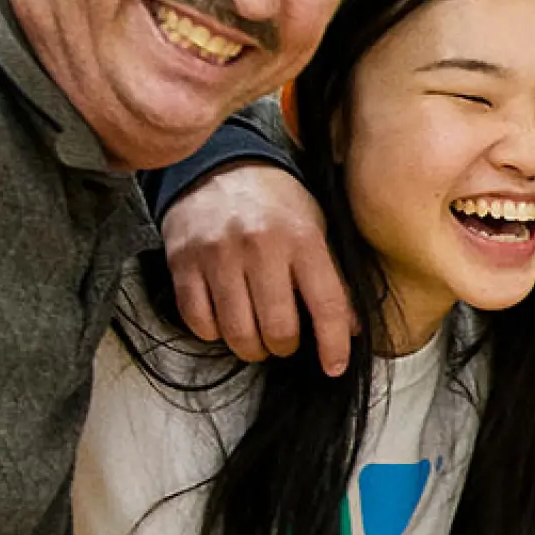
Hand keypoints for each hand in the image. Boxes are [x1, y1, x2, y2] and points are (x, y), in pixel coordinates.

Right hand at [161, 162, 351, 372]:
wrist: (219, 167)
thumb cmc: (277, 205)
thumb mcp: (317, 229)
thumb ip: (334, 278)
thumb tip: (350, 329)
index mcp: (302, 239)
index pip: (326, 305)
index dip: (333, 345)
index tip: (334, 366)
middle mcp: (260, 247)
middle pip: (278, 328)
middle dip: (285, 347)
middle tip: (285, 341)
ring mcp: (218, 255)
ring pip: (237, 332)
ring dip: (251, 348)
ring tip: (257, 337)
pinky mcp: (183, 262)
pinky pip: (198, 321)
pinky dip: (214, 333)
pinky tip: (225, 321)